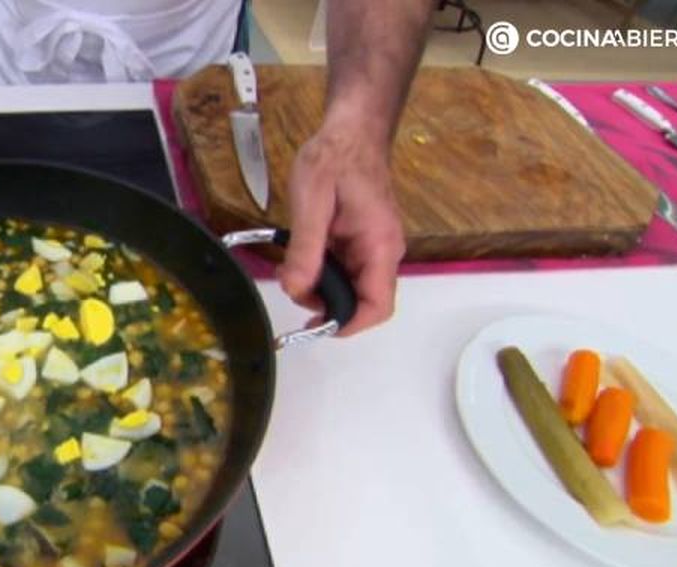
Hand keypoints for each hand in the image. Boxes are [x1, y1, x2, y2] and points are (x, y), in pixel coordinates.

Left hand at [277, 112, 406, 336]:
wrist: (350, 131)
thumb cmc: (334, 159)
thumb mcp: (311, 203)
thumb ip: (304, 250)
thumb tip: (294, 289)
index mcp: (380, 245)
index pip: (378, 306)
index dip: (349, 324)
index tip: (315, 324)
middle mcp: (383, 251)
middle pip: (363, 301)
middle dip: (326, 304)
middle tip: (293, 287)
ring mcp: (374, 247)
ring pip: (351, 287)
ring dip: (320, 287)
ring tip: (292, 268)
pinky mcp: (362, 241)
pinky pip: (344, 269)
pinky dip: (321, 271)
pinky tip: (302, 256)